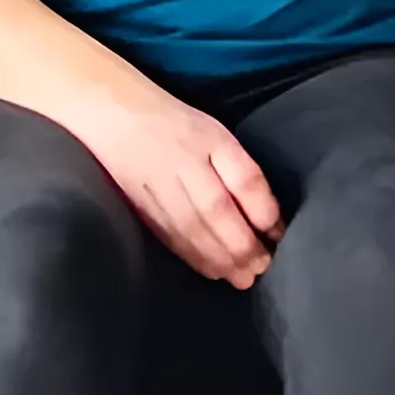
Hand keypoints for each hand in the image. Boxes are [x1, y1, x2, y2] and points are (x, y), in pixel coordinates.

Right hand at [70, 81, 283, 287]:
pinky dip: (194, 257)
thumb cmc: (177, 125)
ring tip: (243, 278)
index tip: (279, 236)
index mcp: (209, 143)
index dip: (265, 214)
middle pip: (217, 212)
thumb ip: (242, 174)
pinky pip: (171, 236)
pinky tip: (213, 271)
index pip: (244, 181)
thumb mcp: (218, 136)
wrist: (115, 116)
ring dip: (221, 259)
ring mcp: (158, 189)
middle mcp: (183, 166)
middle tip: (263, 268)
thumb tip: (269, 220)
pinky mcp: (142, 207)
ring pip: (193, 229)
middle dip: (243, 246)